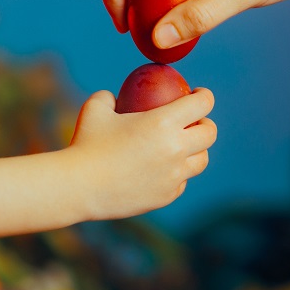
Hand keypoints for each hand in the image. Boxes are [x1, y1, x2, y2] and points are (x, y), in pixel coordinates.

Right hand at [66, 87, 216, 219]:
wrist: (79, 186)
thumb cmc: (85, 143)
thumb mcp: (95, 108)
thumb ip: (109, 97)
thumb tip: (116, 96)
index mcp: (163, 122)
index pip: (202, 103)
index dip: (204, 95)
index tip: (198, 94)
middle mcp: (175, 149)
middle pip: (210, 133)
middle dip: (206, 124)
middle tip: (195, 122)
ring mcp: (174, 175)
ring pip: (202, 161)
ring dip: (196, 151)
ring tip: (183, 147)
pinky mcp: (167, 196)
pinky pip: (181, 181)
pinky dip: (176, 173)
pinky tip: (163, 169)